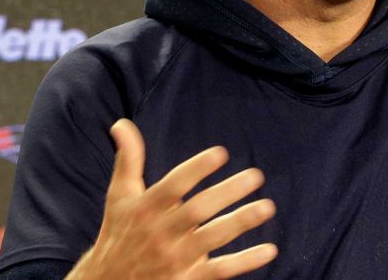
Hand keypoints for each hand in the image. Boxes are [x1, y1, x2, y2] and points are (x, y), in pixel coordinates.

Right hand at [67, 119, 276, 278]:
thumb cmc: (119, 234)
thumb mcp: (119, 197)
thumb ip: (128, 160)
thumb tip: (122, 124)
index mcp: (146, 209)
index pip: (173, 185)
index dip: (196, 169)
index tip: (221, 153)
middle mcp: (160, 233)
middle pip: (198, 210)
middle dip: (227, 193)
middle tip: (256, 176)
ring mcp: (175, 258)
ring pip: (212, 238)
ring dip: (241, 222)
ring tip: (267, 207)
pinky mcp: (187, 279)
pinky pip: (220, 271)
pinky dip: (245, 262)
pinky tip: (269, 250)